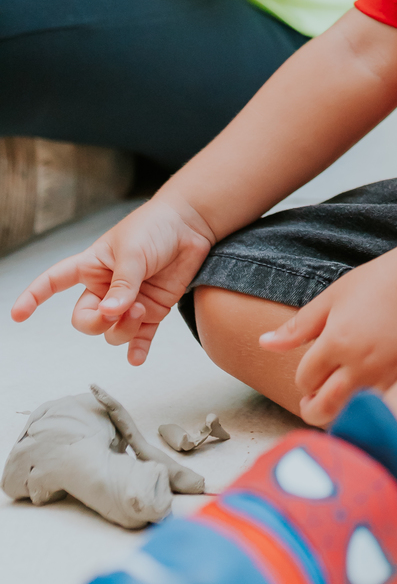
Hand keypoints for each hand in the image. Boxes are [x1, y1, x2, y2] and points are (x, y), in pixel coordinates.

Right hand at [10, 197, 214, 365]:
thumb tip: (110, 314)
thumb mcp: (133, 252)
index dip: (34, 297)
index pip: (54, 282)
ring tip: (141, 310)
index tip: (18, 315)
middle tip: (119, 310)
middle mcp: (106, 288)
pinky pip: (140, 338)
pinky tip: (137, 359)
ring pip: (112, 332)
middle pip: (86, 320)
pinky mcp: (153, 310)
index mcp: (92, 266)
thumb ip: (122, 284)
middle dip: (97, 323)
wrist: (192, 224)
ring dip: (123, 330)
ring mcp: (129, 302)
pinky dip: (138, 350)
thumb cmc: (156, 227)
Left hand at [259, 247, 396, 424]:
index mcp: (337, 340)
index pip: (305, 379)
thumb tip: (264, 344)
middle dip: (312, 407)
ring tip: (338, 402)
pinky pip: (381, 409)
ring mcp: (387, 374)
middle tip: (313, 402)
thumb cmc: (380, 282)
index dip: (304, 378)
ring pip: (351, 413)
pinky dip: (368, 410)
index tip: (313, 370)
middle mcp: (360, 362)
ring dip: (339, 413)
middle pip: (323, 407)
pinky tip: (366, 399)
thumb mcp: (333, 297)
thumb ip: (298, 326)